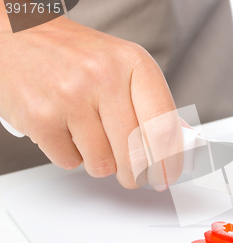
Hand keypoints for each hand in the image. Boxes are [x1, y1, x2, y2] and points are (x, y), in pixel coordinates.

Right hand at [0, 13, 183, 189]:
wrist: (19, 36)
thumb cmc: (76, 56)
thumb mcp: (123, 66)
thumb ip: (150, 105)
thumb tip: (176, 146)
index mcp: (134, 63)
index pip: (164, 127)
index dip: (170, 161)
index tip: (169, 175)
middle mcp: (104, 76)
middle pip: (136, 154)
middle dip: (136, 175)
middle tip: (134, 177)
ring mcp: (70, 96)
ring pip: (103, 163)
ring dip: (100, 162)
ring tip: (90, 138)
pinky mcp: (41, 117)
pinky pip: (70, 162)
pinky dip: (71, 156)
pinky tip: (67, 132)